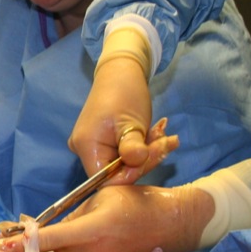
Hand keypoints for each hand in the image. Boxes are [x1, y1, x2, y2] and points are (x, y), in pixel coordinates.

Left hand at [0, 184, 211, 251]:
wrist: (171, 224)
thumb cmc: (136, 202)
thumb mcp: (102, 198)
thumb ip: (74, 215)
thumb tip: (48, 229)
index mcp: (93, 229)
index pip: (52, 238)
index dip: (26, 242)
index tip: (3, 246)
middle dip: (27, 251)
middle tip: (0, 246)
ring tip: (17, 247)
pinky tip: (47, 251)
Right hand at [70, 56, 158, 182]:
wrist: (120, 72)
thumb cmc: (125, 94)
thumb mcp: (133, 122)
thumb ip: (133, 147)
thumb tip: (137, 162)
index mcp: (87, 147)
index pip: (107, 179)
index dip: (133, 172)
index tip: (153, 153)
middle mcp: (83, 150)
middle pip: (116, 172)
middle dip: (145, 159)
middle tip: (166, 141)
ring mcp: (92, 146)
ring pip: (122, 163)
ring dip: (147, 151)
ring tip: (163, 133)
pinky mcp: (101, 142)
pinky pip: (122, 154)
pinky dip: (141, 147)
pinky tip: (155, 134)